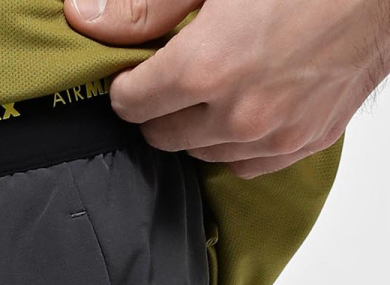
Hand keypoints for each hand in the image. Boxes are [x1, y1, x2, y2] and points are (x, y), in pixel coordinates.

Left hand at [63, 0, 389, 177]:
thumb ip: (145, 6)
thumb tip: (81, 18)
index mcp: (207, 68)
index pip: (133, 104)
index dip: (128, 83)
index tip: (136, 70)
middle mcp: (238, 115)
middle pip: (164, 136)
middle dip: (159, 108)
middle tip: (171, 76)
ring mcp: (275, 136)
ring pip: (206, 153)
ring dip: (199, 125)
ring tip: (212, 87)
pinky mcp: (307, 142)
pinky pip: (249, 163)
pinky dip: (238, 140)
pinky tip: (245, 105)